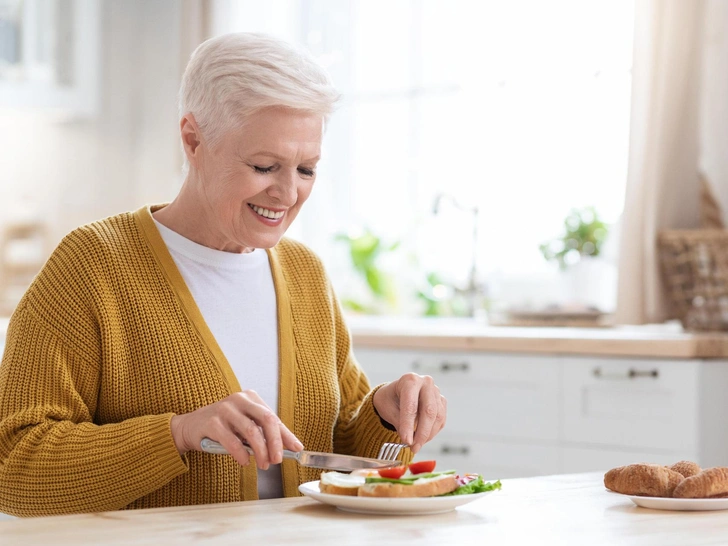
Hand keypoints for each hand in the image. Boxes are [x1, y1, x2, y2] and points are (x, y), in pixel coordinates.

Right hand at [170, 390, 302, 468]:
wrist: (191, 426)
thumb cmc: (223, 427)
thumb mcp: (245, 426)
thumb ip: (264, 434)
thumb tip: (288, 448)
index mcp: (251, 398)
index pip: (273, 417)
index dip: (286, 435)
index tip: (297, 449)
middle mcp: (239, 399)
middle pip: (266, 420)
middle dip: (275, 442)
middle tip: (278, 460)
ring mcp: (225, 409)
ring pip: (251, 431)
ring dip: (260, 451)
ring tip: (263, 465)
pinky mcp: (212, 422)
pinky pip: (231, 440)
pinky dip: (241, 454)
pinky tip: (244, 462)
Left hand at [372, 373, 446, 454]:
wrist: (395, 394)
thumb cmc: (389, 399)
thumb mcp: (387, 409)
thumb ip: (399, 423)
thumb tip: (409, 440)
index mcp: (409, 380)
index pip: (411, 406)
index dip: (408, 425)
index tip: (406, 441)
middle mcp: (426, 382)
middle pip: (429, 411)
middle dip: (421, 433)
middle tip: (413, 447)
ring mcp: (436, 391)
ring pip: (437, 417)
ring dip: (427, 435)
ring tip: (416, 445)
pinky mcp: (441, 401)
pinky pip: (441, 420)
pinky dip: (433, 432)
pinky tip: (423, 438)